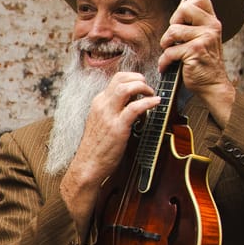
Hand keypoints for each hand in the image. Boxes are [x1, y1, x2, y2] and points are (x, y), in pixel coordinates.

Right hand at [58, 70, 158, 204]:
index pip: (116, 80)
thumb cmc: (97, 148)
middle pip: (120, 78)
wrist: (87, 166)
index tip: (143, 87)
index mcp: (98, 103)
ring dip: (143, 87)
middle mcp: (102, 105)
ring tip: (152, 94)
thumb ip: (114, 111)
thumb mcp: (102, 123)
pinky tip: (156, 103)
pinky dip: (148, 102)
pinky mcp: (117, 128)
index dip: (133, 79)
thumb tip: (133, 104)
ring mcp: (108, 115)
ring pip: (125, 87)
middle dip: (139, 78)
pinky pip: (135, 108)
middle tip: (149, 88)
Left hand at [160, 0, 233, 119]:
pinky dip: (164, 61)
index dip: (185, 6)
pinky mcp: (195, 51)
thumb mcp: (205, 38)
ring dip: (166, 44)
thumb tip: (183, 3)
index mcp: (213, 22)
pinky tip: (166, 66)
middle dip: (173, 23)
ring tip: (169, 52)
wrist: (212, 84)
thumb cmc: (204, 62)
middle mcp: (211, 27)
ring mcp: (204, 38)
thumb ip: (196, 23)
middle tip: (174, 37)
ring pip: (173, 31)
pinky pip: (170, 51)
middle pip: (184, 8)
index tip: (181, 21)